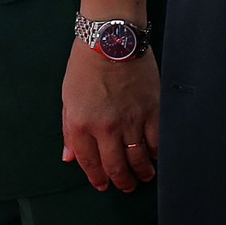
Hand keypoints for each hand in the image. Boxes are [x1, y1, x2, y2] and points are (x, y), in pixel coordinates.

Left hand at [61, 44, 159, 190]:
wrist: (112, 38)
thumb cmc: (85, 64)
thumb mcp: (68, 96)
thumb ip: (69, 130)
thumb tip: (69, 157)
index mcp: (80, 123)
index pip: (89, 162)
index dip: (97, 178)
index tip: (103, 185)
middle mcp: (105, 127)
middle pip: (116, 167)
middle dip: (122, 181)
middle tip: (127, 186)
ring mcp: (131, 121)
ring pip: (139, 159)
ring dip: (142, 173)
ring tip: (144, 176)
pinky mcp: (153, 111)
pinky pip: (158, 143)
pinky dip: (157, 155)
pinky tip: (156, 157)